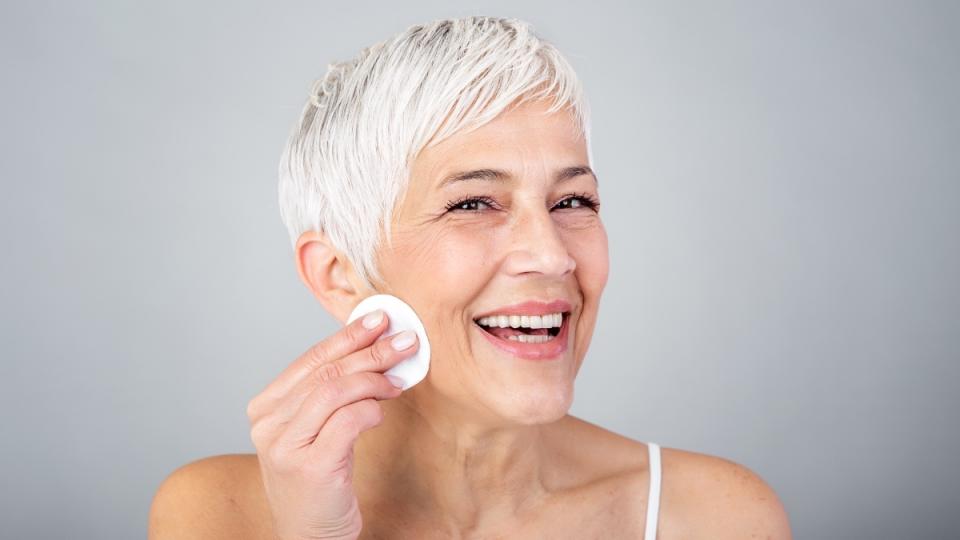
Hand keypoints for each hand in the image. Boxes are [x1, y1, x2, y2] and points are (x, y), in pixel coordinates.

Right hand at [246, 310, 416, 539]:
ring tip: (398, 378)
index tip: (380, 319)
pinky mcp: (308, 467)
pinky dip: (370, 409)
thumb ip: (333, 393)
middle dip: (370, 351)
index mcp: (265, 408)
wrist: (310, 535)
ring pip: (334, 391)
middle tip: (404, 341)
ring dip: (374, 378)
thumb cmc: (318, 480)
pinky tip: (382, 409)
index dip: (347, 336)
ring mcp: (284, 446)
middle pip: (325, 373)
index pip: (311, 360)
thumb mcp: (317, 430)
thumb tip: (374, 347)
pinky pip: (346, 421)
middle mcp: (267, 424)